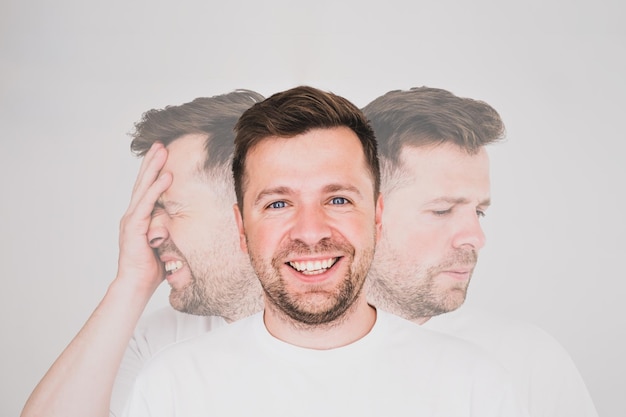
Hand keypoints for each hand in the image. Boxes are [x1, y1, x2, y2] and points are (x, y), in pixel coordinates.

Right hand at [116, 142, 171, 292]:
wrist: (136, 286)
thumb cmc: (152, 268)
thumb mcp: (166, 244)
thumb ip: (171, 231)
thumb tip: (187, 226)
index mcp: (139, 218)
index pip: (146, 190)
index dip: (153, 172)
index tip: (161, 155)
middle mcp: (133, 215)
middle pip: (143, 183)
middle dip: (152, 162)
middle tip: (160, 144)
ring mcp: (131, 220)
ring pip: (143, 188)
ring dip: (153, 168)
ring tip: (162, 151)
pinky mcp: (134, 228)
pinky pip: (146, 204)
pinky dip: (156, 189)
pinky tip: (165, 176)